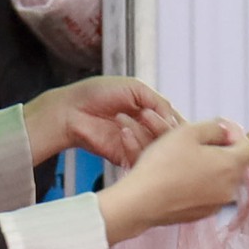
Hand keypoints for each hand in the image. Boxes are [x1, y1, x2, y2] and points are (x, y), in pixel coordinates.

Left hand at [26, 77, 179, 167]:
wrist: (71, 109)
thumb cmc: (98, 93)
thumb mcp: (135, 88)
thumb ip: (159, 103)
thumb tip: (176, 122)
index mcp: (152, 113)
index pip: (176, 124)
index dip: (177, 123)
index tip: (171, 118)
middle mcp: (147, 131)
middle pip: (171, 141)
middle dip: (164, 129)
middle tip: (147, 117)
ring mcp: (136, 145)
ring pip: (157, 151)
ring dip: (146, 134)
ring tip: (127, 118)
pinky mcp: (124, 158)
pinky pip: (139, 160)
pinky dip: (134, 146)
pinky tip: (122, 132)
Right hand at [96, 119, 248, 242]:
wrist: (141, 201)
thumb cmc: (164, 164)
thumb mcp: (188, 132)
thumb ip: (214, 127)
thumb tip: (225, 130)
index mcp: (232, 166)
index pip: (248, 146)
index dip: (236, 133)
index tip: (220, 128)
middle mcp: (230, 188)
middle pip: (236, 164)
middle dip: (223, 149)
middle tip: (202, 141)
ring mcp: (217, 204)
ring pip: (222, 179)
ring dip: (211, 167)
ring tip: (189, 158)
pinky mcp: (202, 215)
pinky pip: (209, 194)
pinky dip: (201, 183)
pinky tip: (181, 177)